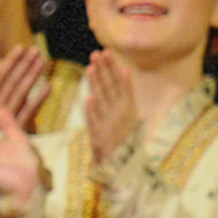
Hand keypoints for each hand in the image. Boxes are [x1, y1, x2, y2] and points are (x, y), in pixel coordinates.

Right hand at [0, 43, 50, 133]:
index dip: (10, 62)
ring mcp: (5, 118)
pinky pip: (29, 111)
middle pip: (11, 82)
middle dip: (23, 65)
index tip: (20, 47)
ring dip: (32, 76)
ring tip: (43, 60)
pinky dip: (39, 98)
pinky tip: (49, 85)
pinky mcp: (16, 128)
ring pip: (21, 93)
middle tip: (36, 49)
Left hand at [82, 51, 140, 166]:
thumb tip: (121, 72)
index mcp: (128, 106)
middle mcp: (120, 113)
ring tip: (91, 68)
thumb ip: (123, 95)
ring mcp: (110, 124)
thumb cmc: (124, 139)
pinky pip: (95, 121)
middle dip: (104, 70)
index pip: (118, 82)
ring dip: (97, 84)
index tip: (106, 52)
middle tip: (97, 53)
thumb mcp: (127, 115)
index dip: (112, 67)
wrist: (124, 165)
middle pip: (111, 87)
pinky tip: (89, 99)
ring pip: (102, 100)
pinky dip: (93, 111)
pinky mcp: (100, 136)